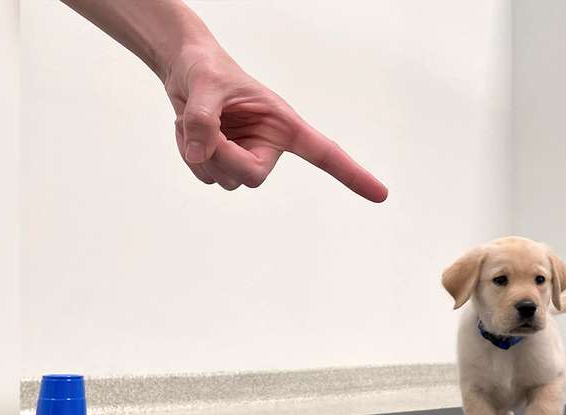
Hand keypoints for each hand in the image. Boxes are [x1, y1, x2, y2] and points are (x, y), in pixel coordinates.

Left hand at [165, 47, 387, 201]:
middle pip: (252, 178)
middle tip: (201, 134)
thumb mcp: (205, 86)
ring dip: (200, 154)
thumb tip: (200, 155)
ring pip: (224, 180)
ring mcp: (246, 155)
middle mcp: (270, 144)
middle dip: (222, 159)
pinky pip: (206, 175)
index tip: (381, 195)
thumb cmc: (206, 69)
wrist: (185, 69)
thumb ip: (203, 120)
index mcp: (283, 123)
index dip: (351, 174)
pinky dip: (189, 156)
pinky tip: (187, 130)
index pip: (323, 152)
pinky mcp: (224, 162)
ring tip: (192, 120)